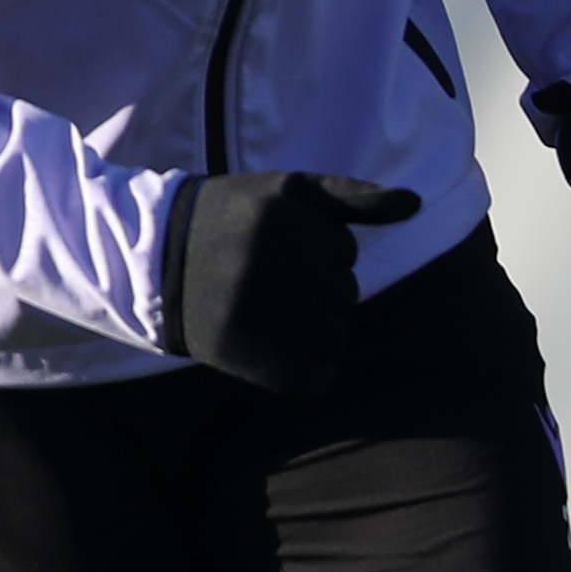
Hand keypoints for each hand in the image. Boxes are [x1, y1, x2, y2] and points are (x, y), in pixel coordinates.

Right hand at [158, 170, 420, 397]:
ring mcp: (270, 321)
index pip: (345, 251)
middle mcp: (281, 271)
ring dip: (314, 331)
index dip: (314, 252)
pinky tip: (275, 353)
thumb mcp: (288, 191)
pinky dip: (307, 372)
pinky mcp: (258, 365)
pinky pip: (319, 380)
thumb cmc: (231, 222)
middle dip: (316, 290)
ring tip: (268, 315)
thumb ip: (353, 195)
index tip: (271, 250)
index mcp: (288, 223)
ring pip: (338, 337)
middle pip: (345, 295)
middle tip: (266, 284)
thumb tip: (416, 205)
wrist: (154, 268)